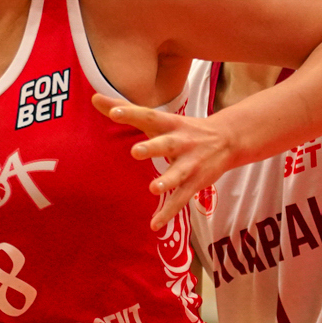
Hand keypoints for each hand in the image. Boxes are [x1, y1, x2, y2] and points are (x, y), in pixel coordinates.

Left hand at [94, 93, 236, 229]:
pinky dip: (168, 213)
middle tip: (135, 151)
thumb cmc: (182, 128)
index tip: (113, 112)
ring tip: (154, 188)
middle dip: (152, 148)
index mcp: (170, 124)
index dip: (131, 113)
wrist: (227, 140)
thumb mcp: (159, 118)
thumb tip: (94, 98)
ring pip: (178, 173)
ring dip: (167, 181)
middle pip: (166, 144)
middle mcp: (180, 142)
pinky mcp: (195, 183)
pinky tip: (154, 225)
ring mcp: (189, 164)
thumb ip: (126, 109)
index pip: (148, 116)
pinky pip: (181, 199)